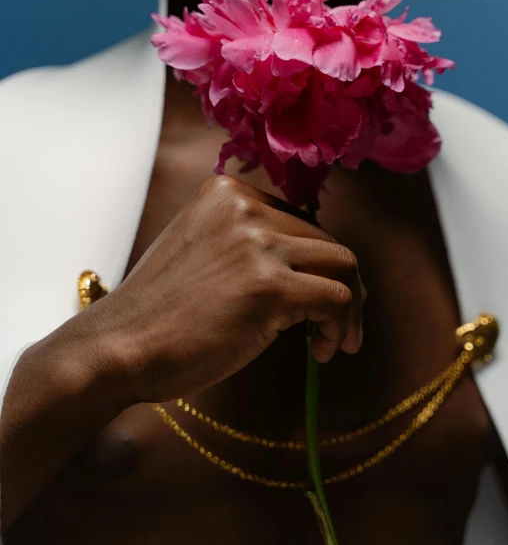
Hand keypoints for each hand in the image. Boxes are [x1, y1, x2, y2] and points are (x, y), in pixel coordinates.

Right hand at [87, 176, 364, 405]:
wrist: (121, 344)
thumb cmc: (158, 311)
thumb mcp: (200, 250)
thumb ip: (243, 244)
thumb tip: (304, 267)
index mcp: (225, 193)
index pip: (298, 222)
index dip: (312, 263)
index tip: (312, 297)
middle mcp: (245, 207)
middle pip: (326, 240)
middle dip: (340, 284)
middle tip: (331, 325)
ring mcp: (258, 243)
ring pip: (343, 264)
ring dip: (350, 306)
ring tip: (334, 342)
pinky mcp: (270, 285)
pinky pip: (337, 298)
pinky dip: (341, 326)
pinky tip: (323, 351)